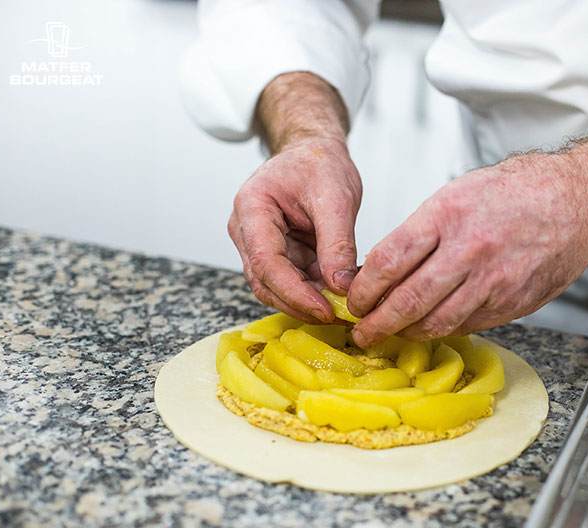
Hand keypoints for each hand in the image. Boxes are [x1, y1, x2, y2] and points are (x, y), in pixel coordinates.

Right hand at [228, 137, 361, 322]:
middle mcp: (246, 229)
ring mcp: (257, 243)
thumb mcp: (336, 197)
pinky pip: (291, 280)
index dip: (294, 292)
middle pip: (265, 281)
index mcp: (252, 207)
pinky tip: (336, 293)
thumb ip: (338, 242)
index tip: (324, 310)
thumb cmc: (319, 162)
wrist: (314, 152)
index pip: (265, 262)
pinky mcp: (274, 253)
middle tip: (337, 316)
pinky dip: (313, 290)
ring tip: (340, 305)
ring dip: (307, 299)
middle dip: (300, 303)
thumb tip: (341, 285)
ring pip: (275, 287)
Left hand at [347, 154, 587, 346]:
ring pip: (436, 322)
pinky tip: (433, 324)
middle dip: (377, 324)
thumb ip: (421, 231)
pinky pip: (467, 325)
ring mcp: (493, 281)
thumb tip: (384, 266)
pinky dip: (444, 328)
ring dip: (408, 332)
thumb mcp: (458, 193)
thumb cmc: (519, 191)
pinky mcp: (513, 303)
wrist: (578, 202)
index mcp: (448, 215)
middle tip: (362, 332)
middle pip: (408, 301)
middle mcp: (469, 250)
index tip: (353, 300)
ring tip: (394, 332)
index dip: (364, 289)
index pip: (389, 261)